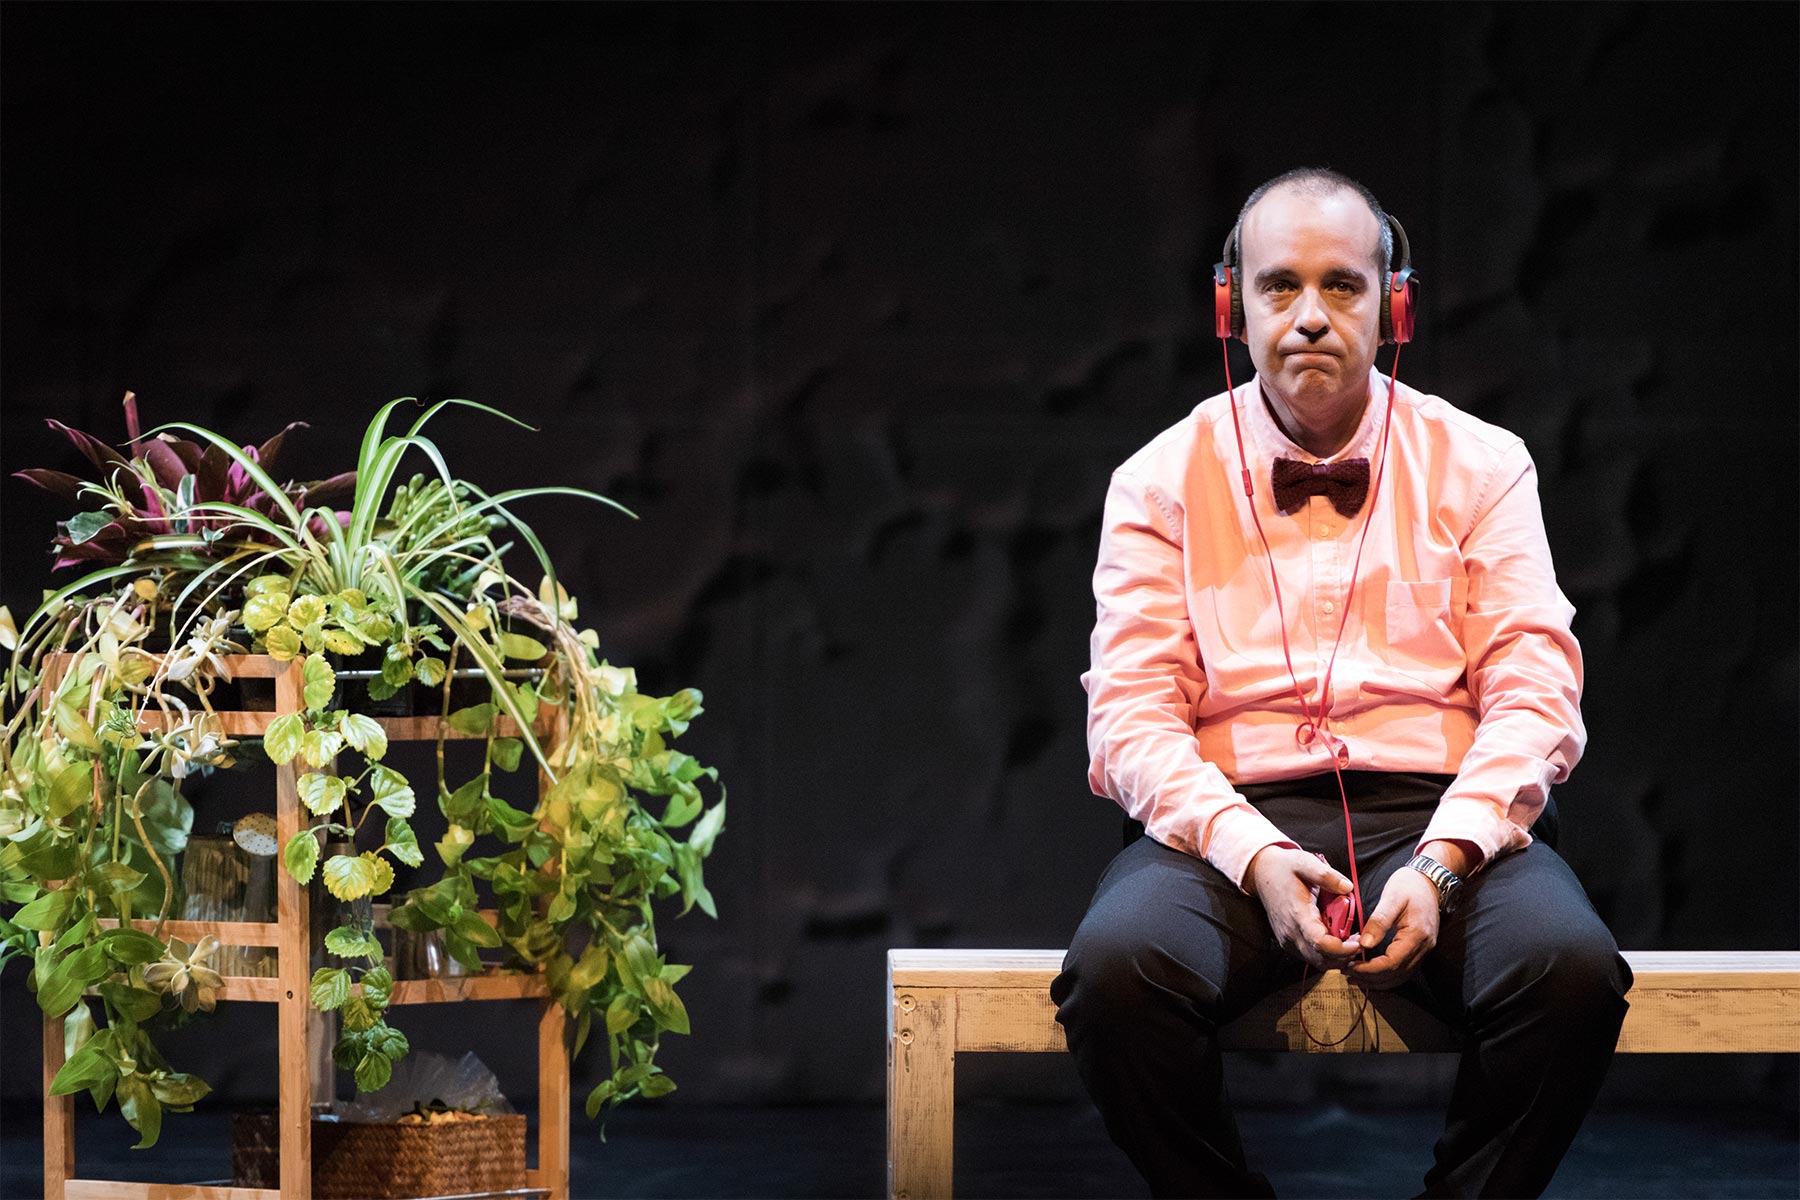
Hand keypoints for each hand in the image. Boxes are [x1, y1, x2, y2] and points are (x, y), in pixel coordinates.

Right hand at [1245, 846, 1361, 970]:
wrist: (1261, 874)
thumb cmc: (1284, 867)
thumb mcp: (1305, 862)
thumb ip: (1326, 875)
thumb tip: (1348, 888)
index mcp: (1297, 914)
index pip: (1320, 943)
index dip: (1342, 948)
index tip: (1359, 941)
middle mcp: (1290, 932)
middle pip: (1321, 959)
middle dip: (1344, 955)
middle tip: (1360, 941)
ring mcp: (1288, 939)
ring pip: (1316, 961)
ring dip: (1336, 957)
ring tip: (1350, 941)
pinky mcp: (1288, 942)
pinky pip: (1310, 956)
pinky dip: (1326, 955)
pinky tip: (1336, 940)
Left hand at [1345, 867, 1439, 988]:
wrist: (1429, 880)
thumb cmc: (1409, 885)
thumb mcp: (1391, 897)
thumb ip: (1379, 921)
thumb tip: (1364, 944)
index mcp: (1416, 935)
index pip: (1392, 963)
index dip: (1370, 969)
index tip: (1350, 966)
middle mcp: (1423, 947)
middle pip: (1396, 974)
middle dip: (1370, 978)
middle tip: (1347, 973)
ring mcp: (1423, 950)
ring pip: (1400, 976)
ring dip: (1377, 980)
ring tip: (1354, 976)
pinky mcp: (1419, 949)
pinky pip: (1403, 970)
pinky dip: (1386, 975)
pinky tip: (1370, 971)